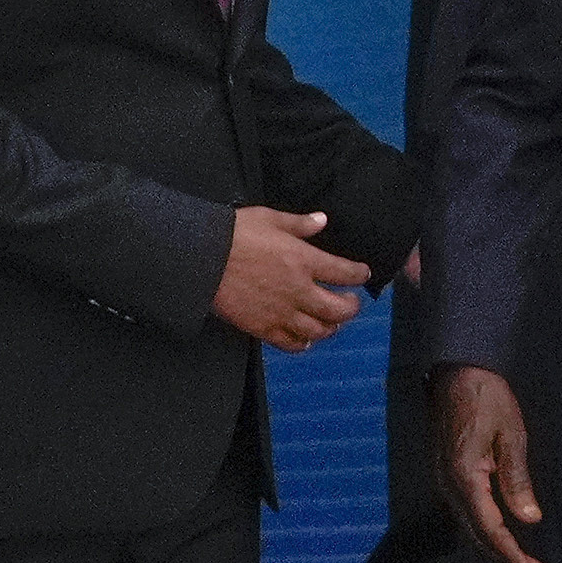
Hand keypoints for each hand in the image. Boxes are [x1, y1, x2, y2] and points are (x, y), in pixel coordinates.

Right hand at [209, 206, 371, 350]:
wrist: (199, 258)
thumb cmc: (231, 235)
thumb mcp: (268, 219)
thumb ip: (299, 223)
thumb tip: (321, 220)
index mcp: (303, 260)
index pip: (345, 273)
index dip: (359, 274)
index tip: (362, 274)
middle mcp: (298, 290)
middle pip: (340, 309)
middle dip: (351, 307)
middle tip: (351, 302)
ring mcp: (281, 312)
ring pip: (319, 330)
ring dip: (330, 327)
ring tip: (331, 323)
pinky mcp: (262, 327)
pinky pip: (291, 343)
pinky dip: (302, 343)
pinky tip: (304, 339)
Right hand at [438, 363, 547, 562]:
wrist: (457, 371)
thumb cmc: (488, 398)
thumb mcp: (512, 435)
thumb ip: (516, 479)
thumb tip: (528, 518)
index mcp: (464, 475)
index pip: (489, 527)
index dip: (511, 553)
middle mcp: (448, 483)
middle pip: (476, 533)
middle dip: (503, 558)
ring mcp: (444, 479)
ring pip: (468, 525)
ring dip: (493, 547)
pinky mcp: (447, 473)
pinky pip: (465, 512)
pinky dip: (483, 530)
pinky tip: (499, 536)